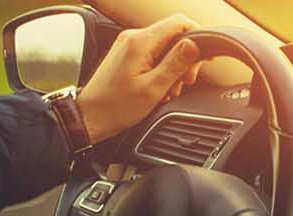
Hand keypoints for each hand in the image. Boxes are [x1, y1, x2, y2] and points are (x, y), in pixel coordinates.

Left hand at [76, 15, 202, 143]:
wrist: (90, 116)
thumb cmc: (117, 106)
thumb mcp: (153, 88)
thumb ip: (175, 64)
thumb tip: (194, 44)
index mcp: (140, 42)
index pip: (179, 22)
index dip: (197, 38)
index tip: (202, 59)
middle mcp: (133, 37)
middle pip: (173, 34)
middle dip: (185, 58)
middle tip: (186, 81)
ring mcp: (129, 44)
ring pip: (165, 46)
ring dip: (174, 67)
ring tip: (169, 89)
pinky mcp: (127, 53)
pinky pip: (153, 53)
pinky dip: (162, 68)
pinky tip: (159, 87)